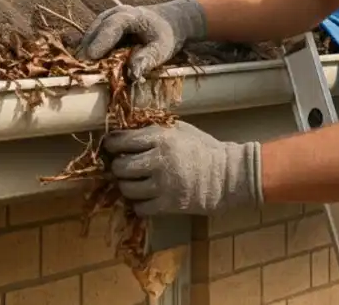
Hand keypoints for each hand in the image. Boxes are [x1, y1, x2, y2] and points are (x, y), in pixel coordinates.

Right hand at [75, 0, 206, 80]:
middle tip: (80, 71)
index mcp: (131, 16)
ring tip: (80, 70)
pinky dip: (87, 52)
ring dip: (84, 53)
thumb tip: (133, 74)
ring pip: (89, 35)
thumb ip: (147, 59)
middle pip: (95, 31)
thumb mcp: (162, 49)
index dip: (101, 41)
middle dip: (87, 50)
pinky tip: (85, 66)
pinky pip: (90, 39)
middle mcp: (114, 14)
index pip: (112, 26)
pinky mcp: (101, 28)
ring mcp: (105, 20)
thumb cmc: (164, 35)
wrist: (167, 22)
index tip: (91, 57)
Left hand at [103, 121, 262, 216]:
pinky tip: (147, 197)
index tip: (111, 147)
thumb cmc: (204, 149)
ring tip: (136, 182)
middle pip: (120, 167)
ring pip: (126, 189)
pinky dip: (139, 203)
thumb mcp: (180, 130)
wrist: (227, 176)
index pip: (121, 141)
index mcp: (161, 138)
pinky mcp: (167, 205)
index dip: (111, 144)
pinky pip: (139, 208)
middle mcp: (158, 161)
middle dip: (118, 167)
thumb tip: (126, 132)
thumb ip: (155, 130)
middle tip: (124, 166)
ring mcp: (162, 185)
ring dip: (128, 186)